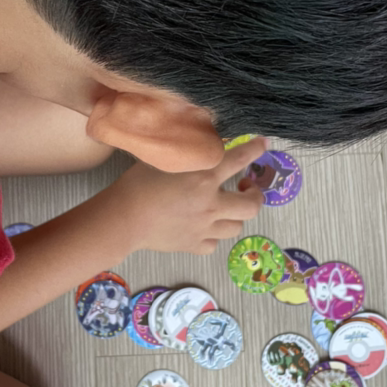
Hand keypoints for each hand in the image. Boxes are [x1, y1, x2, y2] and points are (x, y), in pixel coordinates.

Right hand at [106, 136, 267, 255]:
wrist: (123, 219)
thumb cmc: (137, 183)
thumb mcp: (165, 158)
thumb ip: (189, 152)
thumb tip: (204, 141)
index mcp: (204, 177)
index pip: (240, 159)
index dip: (255, 149)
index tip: (263, 144)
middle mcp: (211, 204)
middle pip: (252, 205)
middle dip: (255, 194)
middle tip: (245, 186)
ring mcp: (205, 228)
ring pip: (236, 226)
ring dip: (235, 215)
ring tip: (224, 207)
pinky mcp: (194, 245)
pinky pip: (214, 243)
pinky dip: (212, 235)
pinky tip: (203, 227)